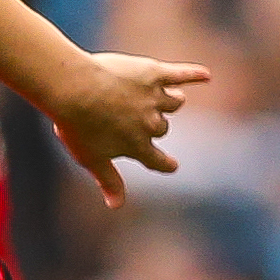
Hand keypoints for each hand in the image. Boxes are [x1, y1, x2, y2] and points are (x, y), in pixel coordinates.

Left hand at [47, 52, 208, 208]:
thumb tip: (117, 206)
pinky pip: (181, 74)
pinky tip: (205, 75)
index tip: (172, 166)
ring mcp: (154, 98)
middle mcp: (151, 123)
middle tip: (137, 116)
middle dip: (155, 124)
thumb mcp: (90, 158)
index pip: (157, 161)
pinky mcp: (153, 73)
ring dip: (171, 100)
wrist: (74, 88)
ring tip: (167, 96)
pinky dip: (194, 74)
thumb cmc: (77, 124)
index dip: (165, 164)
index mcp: (137, 146)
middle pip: (162, 126)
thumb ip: (108, 181)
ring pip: (175, 101)